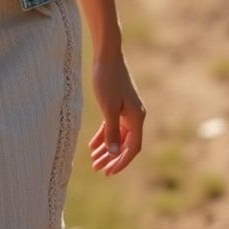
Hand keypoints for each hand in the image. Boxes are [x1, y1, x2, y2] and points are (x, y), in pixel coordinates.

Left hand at [88, 50, 145, 174]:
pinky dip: (103, 136)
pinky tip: (92, 146)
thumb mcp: (108, 107)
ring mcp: (126, 111)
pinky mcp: (117, 105)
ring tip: (93, 162)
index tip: (109, 172)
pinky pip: (112, 126)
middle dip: (112, 158)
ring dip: (106, 149)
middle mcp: (135, 116)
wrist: (107, 55)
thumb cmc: (108, 79)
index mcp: (136, 118)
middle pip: (125, 144)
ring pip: (117, 136)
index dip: (121, 162)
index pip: (132, 148)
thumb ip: (111, 131)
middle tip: (98, 170)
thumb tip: (113, 153)